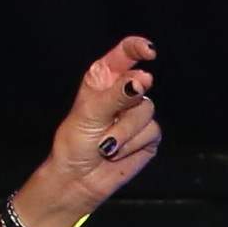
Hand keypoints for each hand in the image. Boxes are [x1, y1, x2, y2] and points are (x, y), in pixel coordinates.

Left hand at [16, 36, 160, 226]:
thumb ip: (117, 95)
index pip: (126, 53)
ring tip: (106, 144)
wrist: (79, 178)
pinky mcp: (148, 135)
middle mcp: (124, 91)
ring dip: (124, 132)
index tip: (149, 52)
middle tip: (106, 120)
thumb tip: (143, 79)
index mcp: (104, 78)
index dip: (138, 48)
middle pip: (142, 84)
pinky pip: (152, 131)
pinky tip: (119, 152)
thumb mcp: (90, 113)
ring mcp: (137, 113)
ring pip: (147, 110)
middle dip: (125, 105)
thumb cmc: (75, 142)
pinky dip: (133, 144)